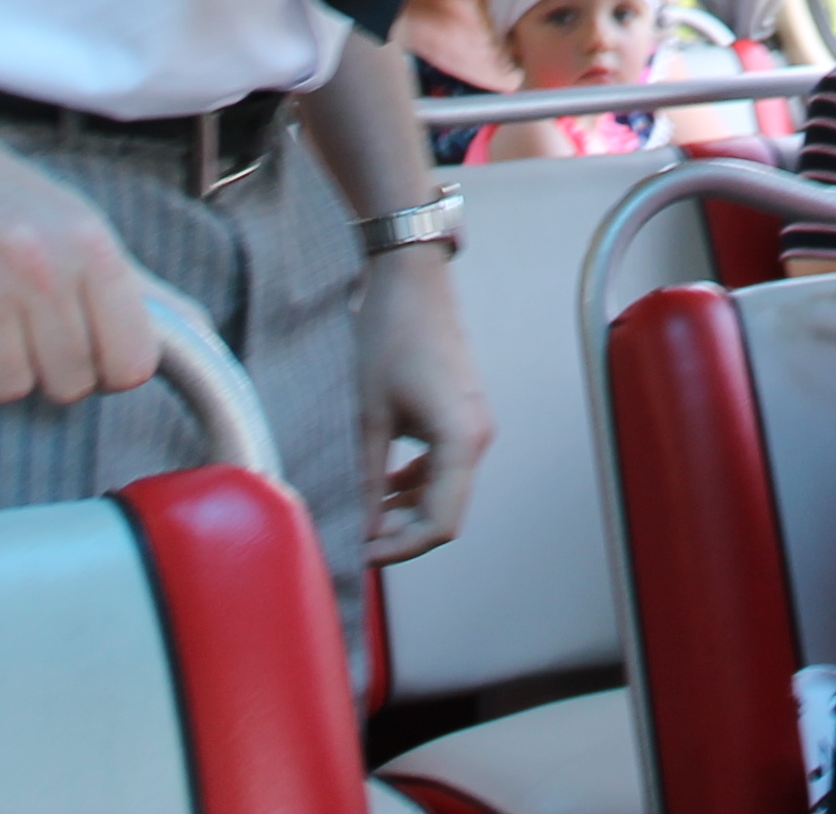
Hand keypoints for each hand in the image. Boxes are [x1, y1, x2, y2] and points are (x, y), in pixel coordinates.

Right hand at [0, 115, 161, 404]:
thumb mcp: (77, 226)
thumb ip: (134, 289)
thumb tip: (197, 335)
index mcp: (87, 244)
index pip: (131, 362)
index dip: (106, 369)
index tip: (82, 351)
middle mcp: (33, 260)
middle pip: (67, 384)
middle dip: (42, 367)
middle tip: (12, 321)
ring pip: (5, 388)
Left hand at [356, 244, 493, 564]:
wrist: (410, 281)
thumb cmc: (390, 339)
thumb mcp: (370, 414)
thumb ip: (370, 477)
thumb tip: (364, 527)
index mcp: (461, 441)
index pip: (441, 524)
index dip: (401, 549)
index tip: (362, 552)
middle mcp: (477, 437)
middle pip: (446, 511)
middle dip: (403, 533)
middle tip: (359, 538)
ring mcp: (473, 425)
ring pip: (446, 490)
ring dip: (408, 509)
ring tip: (365, 515)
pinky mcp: (462, 414)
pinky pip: (444, 465)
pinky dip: (416, 483)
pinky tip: (383, 483)